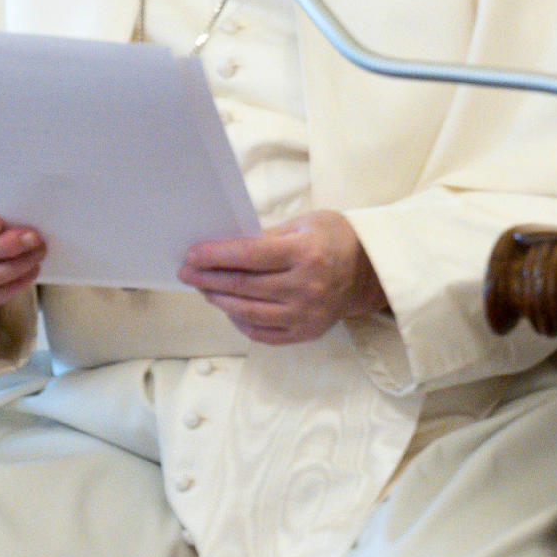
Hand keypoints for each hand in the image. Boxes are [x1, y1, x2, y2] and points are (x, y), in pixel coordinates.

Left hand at [177, 210, 386, 344]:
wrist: (370, 271)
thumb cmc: (333, 239)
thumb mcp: (302, 224)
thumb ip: (264, 237)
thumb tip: (221, 249)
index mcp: (306, 253)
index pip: (248, 256)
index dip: (214, 256)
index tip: (191, 255)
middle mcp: (307, 287)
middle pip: (243, 286)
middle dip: (208, 278)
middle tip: (187, 273)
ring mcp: (307, 314)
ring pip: (248, 312)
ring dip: (219, 301)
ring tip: (204, 290)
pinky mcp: (306, 332)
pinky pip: (262, 333)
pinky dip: (240, 321)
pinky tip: (228, 309)